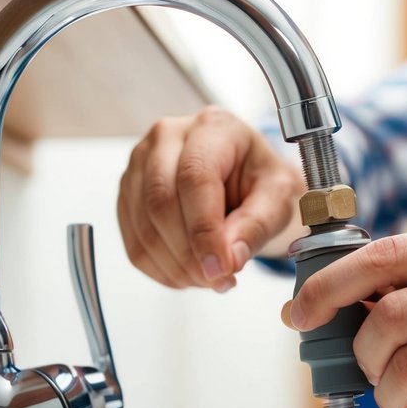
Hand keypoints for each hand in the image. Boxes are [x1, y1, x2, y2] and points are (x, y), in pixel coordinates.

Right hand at [118, 106, 303, 291]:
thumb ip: (257, 225)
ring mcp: (140, 164)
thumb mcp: (278, 198)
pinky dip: (162, 270)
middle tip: (219, 280)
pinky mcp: (128, 194)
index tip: (221, 268)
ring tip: (210, 278)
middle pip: (161, 202)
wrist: (245, 181)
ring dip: (176, 267)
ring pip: (144, 228)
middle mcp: (168, 137)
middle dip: (189, 254)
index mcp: (212, 128)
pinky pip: (134, 243)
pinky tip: (189, 274)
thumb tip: (231, 257)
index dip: (204, 231)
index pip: (195, 178)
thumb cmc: (261, 181)